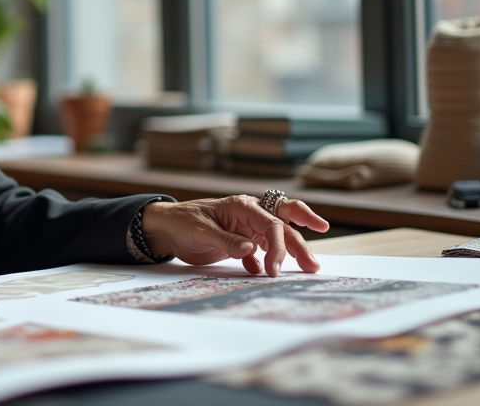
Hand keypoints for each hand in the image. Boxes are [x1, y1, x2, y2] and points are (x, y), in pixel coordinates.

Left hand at [139, 196, 329, 276]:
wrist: (165, 228)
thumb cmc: (182, 222)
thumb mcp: (201, 231)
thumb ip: (226, 240)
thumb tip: (251, 249)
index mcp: (242, 206)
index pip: (271, 223)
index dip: (279, 246)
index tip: (275, 269)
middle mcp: (249, 215)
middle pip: (282, 225)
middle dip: (300, 243)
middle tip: (314, 265)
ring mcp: (245, 229)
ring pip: (275, 238)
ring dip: (290, 252)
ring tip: (308, 267)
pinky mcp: (239, 243)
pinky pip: (259, 251)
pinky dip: (264, 261)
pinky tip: (263, 272)